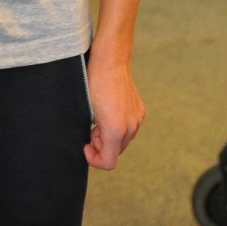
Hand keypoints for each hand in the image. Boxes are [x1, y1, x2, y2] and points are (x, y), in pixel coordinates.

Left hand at [84, 51, 144, 170]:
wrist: (110, 62)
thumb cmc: (94, 84)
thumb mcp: (86, 112)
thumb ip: (93, 135)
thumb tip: (94, 145)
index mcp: (116, 130)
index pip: (108, 163)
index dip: (94, 159)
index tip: (86, 145)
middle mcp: (131, 127)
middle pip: (115, 152)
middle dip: (101, 145)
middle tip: (91, 128)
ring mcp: (138, 119)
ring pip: (122, 141)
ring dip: (109, 136)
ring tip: (98, 119)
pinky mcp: (140, 111)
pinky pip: (129, 129)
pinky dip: (118, 127)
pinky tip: (109, 112)